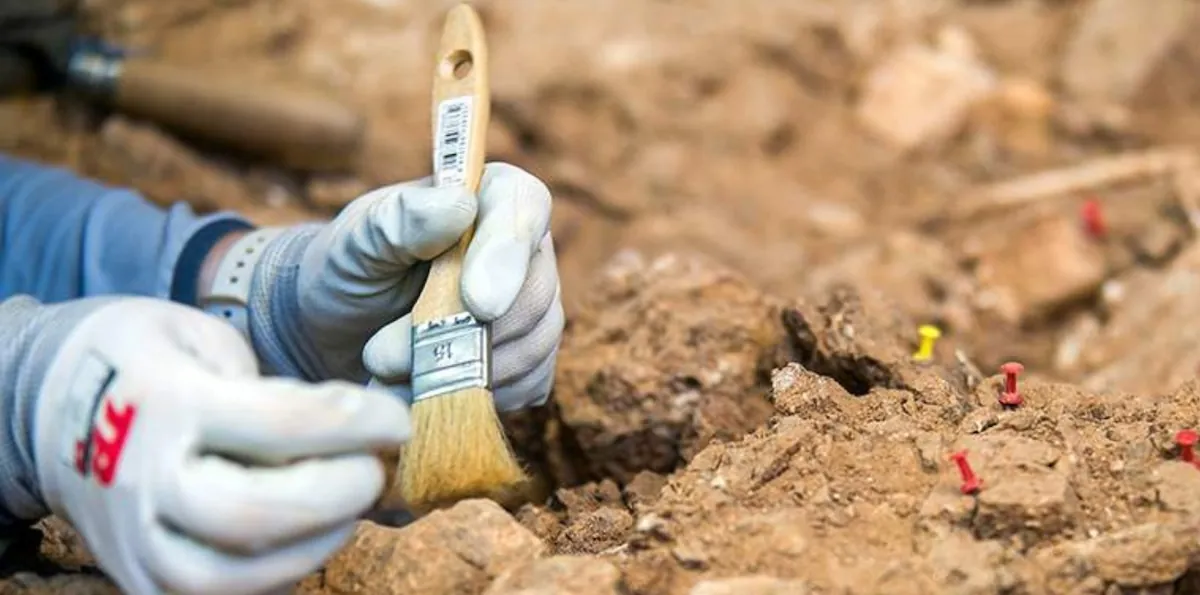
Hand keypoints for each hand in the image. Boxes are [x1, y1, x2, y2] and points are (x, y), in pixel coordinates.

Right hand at [32, 297, 409, 594]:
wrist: (49, 406)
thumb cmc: (144, 361)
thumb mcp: (203, 337)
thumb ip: (269, 384)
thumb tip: (345, 427)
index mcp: (165, 403)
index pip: (279, 425)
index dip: (355, 425)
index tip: (397, 420)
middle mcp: (143, 482)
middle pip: (255, 518)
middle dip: (337, 495)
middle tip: (375, 469)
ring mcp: (137, 542)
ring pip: (238, 577)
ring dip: (317, 545)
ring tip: (350, 504)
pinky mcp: (141, 580)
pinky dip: (281, 573)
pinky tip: (312, 534)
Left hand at [245, 162, 561, 410]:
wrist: (339, 331)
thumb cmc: (347, 271)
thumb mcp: (357, 242)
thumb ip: (401, 220)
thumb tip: (459, 206)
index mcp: (489, 196)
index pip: (525, 209)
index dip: (509, 256)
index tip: (478, 304)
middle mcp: (524, 248)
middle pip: (533, 292)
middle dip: (462, 334)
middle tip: (381, 355)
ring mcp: (533, 305)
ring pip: (533, 345)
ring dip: (460, 372)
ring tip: (387, 375)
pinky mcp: (529, 358)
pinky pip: (527, 383)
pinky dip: (475, 397)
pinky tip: (424, 391)